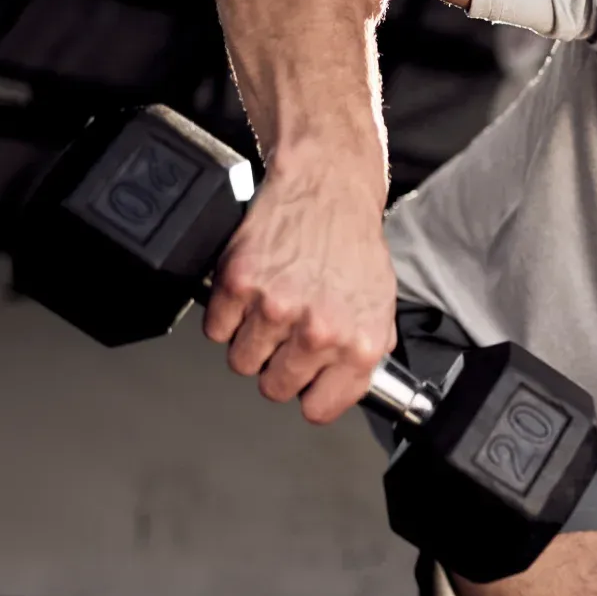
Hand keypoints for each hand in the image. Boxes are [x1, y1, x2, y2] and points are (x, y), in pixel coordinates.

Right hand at [202, 159, 395, 423]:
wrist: (326, 186)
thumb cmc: (353, 241)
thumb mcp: (380, 302)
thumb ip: (364, 349)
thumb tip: (345, 385)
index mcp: (359, 343)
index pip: (320, 409)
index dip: (310, 393)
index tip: (307, 380)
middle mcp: (319, 331)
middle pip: (274, 388)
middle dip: (277, 364)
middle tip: (288, 333)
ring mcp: (276, 308)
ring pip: (241, 361)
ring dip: (250, 338)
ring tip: (272, 306)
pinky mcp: (239, 285)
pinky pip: (216, 330)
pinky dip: (227, 313)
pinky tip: (252, 290)